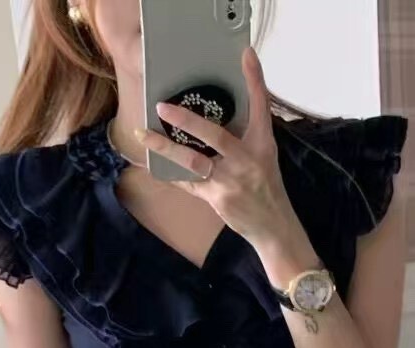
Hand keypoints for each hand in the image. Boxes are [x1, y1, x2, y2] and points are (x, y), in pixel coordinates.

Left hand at [136, 47, 309, 260]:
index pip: (260, 106)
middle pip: (215, 135)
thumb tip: (225, 103)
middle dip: (187, 120)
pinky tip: (152, 164)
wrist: (272, 225)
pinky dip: (170, 173)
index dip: (255, 80)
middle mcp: (246, 160)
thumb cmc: (265, 183)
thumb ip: (249, 126)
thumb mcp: (265, 152)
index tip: (246, 54)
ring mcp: (229, 181)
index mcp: (261, 144)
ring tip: (141, 134)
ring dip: (165, 147)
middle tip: (162, 107)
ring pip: (192, 160)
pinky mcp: (216, 198)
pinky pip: (188, 183)